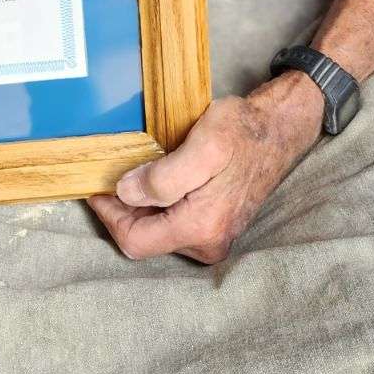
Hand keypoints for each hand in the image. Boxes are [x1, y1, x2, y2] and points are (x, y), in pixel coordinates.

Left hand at [88, 82, 323, 264]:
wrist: (277, 130)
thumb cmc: (243, 132)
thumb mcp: (204, 146)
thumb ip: (163, 177)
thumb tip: (126, 194)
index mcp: (201, 228)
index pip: (135, 241)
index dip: (109, 215)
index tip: (97, 186)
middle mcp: (207, 243)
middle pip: (144, 238)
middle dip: (123, 209)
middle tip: (112, 174)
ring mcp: (213, 237)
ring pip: (157, 230)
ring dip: (140, 205)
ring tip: (134, 172)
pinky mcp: (215, 225)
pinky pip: (173, 222)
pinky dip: (157, 203)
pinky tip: (155, 177)